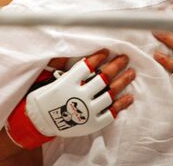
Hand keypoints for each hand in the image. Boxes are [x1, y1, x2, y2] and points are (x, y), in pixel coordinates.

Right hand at [6, 49, 134, 148]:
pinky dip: (121, 104)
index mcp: (68, 82)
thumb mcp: (49, 78)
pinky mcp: (93, 123)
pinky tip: (129, 96)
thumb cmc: (45, 97)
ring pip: (111, 93)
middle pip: (104, 77)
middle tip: (125, 58)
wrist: (41, 122)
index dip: (99, 57)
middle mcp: (80, 96)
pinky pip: (111, 112)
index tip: (107, 51)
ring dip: (123, 81)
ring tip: (131, 73)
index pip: (88, 65)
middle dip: (116, 65)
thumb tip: (70, 49)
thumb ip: (60, 63)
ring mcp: (88, 110)